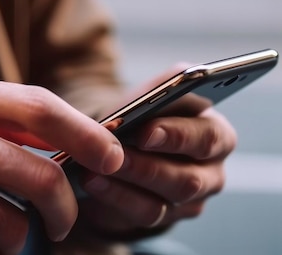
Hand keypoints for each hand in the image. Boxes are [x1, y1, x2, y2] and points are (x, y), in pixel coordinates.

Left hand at [72, 67, 236, 240]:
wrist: (122, 142)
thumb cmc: (143, 114)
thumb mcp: (153, 94)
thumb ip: (161, 89)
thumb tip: (151, 100)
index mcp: (217, 135)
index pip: (209, 138)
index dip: (178, 137)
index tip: (145, 133)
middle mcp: (211, 173)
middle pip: (187, 180)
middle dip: (146, 167)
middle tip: (114, 156)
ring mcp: (189, 202)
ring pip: (162, 204)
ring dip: (123, 186)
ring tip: (93, 171)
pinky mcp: (162, 219)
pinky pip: (140, 214)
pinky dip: (113, 198)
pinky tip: (92, 183)